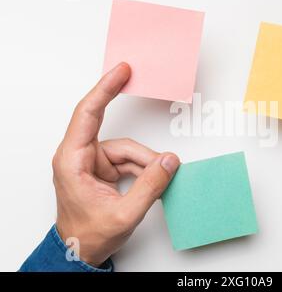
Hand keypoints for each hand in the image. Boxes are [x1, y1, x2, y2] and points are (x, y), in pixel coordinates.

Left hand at [52, 63, 179, 266]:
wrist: (81, 250)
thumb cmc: (89, 234)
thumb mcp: (124, 214)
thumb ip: (150, 186)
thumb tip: (169, 162)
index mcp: (72, 160)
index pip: (88, 114)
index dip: (105, 89)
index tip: (121, 72)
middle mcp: (80, 156)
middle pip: (113, 133)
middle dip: (131, 129)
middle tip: (140, 101)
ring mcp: (92, 162)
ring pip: (128, 150)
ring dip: (147, 164)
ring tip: (161, 179)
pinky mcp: (103, 169)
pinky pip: (130, 160)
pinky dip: (144, 169)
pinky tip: (154, 179)